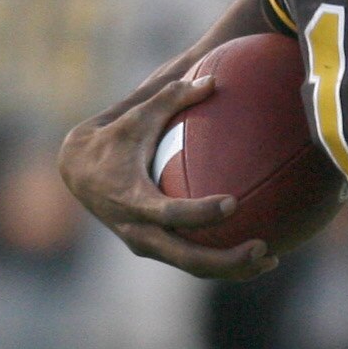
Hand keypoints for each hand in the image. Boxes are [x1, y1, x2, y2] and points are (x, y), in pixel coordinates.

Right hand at [58, 65, 275, 280]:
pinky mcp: (156, 248)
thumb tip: (212, 80)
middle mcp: (139, 231)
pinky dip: (222, 260)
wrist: (75, 172)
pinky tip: (256, 252)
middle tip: (264, 249)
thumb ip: (171, 97)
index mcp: (133, 201)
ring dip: (232, 268)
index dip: (201, 213)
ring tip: (272, 259)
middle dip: (228, 261)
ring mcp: (147, 244)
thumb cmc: (110, 138)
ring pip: (193, 267)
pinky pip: (191, 260)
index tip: (233, 203)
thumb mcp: (135, 116)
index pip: (170, 215)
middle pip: (187, 258)